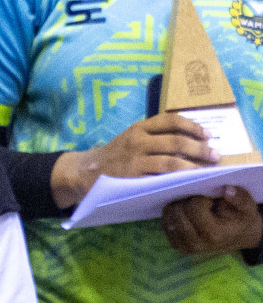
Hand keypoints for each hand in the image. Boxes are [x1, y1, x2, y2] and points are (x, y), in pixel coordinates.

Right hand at [52, 113, 217, 208]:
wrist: (86, 171)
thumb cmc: (116, 155)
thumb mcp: (131, 138)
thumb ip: (153, 137)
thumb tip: (191, 142)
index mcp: (139, 127)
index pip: (170, 120)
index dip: (192, 126)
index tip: (207, 134)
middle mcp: (137, 140)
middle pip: (176, 141)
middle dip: (199, 148)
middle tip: (214, 155)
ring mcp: (135, 159)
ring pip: (171, 161)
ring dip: (193, 166)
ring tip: (207, 169)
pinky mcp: (133, 177)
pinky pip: (160, 177)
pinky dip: (177, 180)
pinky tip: (188, 182)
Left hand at [161, 186, 262, 254]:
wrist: (237, 235)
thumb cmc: (241, 219)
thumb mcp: (248, 208)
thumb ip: (240, 198)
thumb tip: (226, 190)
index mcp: (214, 235)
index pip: (194, 209)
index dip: (199, 198)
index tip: (208, 199)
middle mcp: (195, 243)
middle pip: (177, 212)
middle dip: (186, 200)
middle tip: (198, 200)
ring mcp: (183, 246)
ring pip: (168, 216)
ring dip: (177, 205)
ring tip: (193, 205)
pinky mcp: (175, 244)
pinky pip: (165, 222)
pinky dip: (172, 213)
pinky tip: (186, 211)